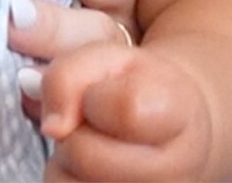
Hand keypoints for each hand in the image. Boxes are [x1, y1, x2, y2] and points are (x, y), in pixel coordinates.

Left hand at [38, 41, 214, 181]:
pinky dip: (68, 182)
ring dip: (65, 163)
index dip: (93, 97)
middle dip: (72, 132)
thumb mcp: (106, 60)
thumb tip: (53, 125)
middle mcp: (176, 171)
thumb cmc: (137, 89)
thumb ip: (69, 77)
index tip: (101, 95)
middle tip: (91, 123)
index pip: (123, 109)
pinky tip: (90, 173)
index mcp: (179, 113)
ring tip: (93, 147)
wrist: (174, 132)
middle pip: (86, 156)